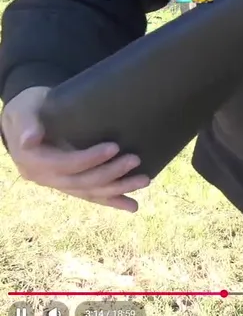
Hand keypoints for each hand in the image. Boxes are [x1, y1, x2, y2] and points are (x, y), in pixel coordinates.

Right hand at [1, 86, 148, 211]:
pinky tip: (132, 206)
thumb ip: (27, 122)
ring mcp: (59, 183)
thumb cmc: (29, 109)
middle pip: (81, 182)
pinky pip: (92, 196)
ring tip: (145, 180)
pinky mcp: (71, 184)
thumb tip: (30, 139)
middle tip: (136, 159)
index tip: (114, 147)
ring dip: (118, 189)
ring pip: (90, 192)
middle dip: (110, 173)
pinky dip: (113, 201)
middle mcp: (45, 178)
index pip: (63, 165)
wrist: (26, 121)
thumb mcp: (24, 110)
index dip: (88, 159)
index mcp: (32, 161)